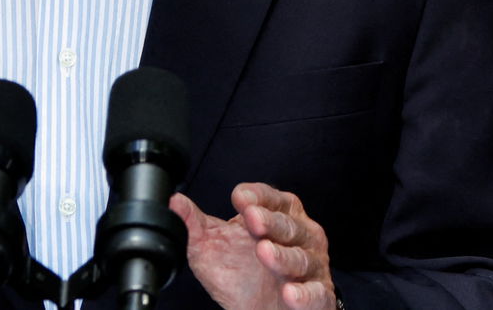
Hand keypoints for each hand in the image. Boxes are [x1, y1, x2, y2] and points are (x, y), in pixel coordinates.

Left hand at [171, 183, 336, 309]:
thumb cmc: (240, 272)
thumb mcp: (211, 246)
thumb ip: (194, 223)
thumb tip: (173, 201)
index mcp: (277, 214)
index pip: (271, 198)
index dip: (257, 196)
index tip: (240, 198)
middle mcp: (300, 234)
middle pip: (287, 223)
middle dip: (270, 221)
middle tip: (252, 220)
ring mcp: (312, 265)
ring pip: (302, 257)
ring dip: (284, 255)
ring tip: (265, 254)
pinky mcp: (319, 295)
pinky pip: (317, 293)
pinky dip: (305, 294)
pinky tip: (290, 294)